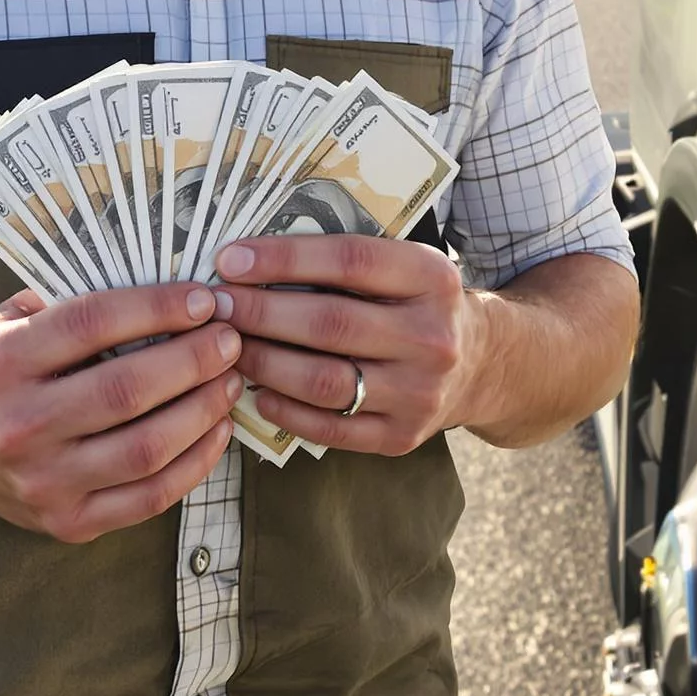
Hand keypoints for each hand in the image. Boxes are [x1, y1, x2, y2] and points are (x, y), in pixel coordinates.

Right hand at [0, 282, 243, 541]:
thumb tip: (160, 277)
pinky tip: (217, 430)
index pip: (92, 324)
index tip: (204, 298)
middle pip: (126, 391)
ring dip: (202, 410)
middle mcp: (19, 424)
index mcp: (3, 362)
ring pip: (145, 449)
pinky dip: (194, 464)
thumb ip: (68, 300)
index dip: (156, 307)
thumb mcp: (7, 320)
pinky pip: (147, 498)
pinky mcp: (66, 524)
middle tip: (231, 337)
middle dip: (192, 360)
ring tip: (232, 379)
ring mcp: (42, 482)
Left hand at [213, 235, 478, 455]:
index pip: (349, 260)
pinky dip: (286, 410)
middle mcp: (432, 336)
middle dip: (261, 312)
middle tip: (216, 305)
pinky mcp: (403, 437)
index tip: (230, 259)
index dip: (283, 258)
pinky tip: (256, 390)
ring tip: (227, 347)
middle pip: (330, 323)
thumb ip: (345, 260)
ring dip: (265, 362)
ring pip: (325, 380)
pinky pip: (332, 427)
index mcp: (430, 277)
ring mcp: (420, 392)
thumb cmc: (418, 302)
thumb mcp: (404, 265)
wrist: (480, 364)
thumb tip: (252, 258)